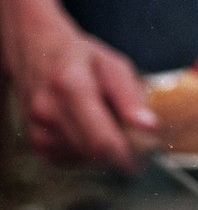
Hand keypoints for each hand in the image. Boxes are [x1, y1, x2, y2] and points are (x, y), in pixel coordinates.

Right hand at [5, 20, 157, 171]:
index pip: (101, 140)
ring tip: (106, 125)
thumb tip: (150, 127)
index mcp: (70, 85)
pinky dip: (86, 152)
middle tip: (136, 142)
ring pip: (85, 159)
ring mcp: (37, 127)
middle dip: (121, 155)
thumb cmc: (81, 57)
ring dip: (104, 151)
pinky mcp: (36, 141)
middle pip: (95, 154)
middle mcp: (48, 109)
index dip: (128, 156)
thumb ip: (132, 97)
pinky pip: (71, 160)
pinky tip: (87, 130)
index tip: (146, 157)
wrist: (34, 50)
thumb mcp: (114, 66)